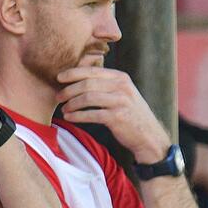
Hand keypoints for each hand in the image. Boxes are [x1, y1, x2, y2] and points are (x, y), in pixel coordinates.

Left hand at [56, 66, 170, 162]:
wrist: (149, 136)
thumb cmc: (131, 114)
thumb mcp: (122, 93)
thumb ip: (105, 83)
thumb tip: (79, 77)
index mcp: (121, 78)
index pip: (92, 71)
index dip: (73, 73)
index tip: (59, 77)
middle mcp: (122, 87)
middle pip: (87, 83)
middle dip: (69, 89)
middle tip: (58, 96)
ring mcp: (121, 102)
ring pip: (87, 98)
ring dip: (72, 103)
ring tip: (64, 109)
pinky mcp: (117, 117)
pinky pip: (91, 114)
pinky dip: (77, 116)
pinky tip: (69, 118)